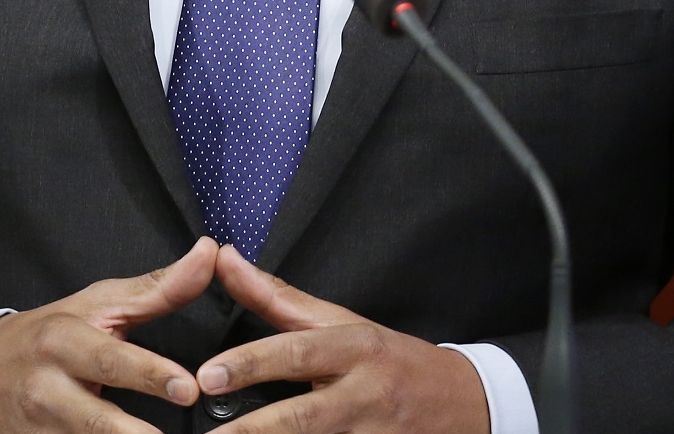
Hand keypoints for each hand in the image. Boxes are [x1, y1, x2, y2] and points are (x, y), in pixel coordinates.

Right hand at [0, 238, 214, 433]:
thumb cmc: (51, 334)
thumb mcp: (97, 304)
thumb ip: (157, 289)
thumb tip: (209, 253)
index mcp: (64, 341)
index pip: (110, 359)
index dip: (149, 374)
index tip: (187, 388)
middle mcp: (49, 388)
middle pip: (96, 419)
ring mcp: (42, 427)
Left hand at [198, 244, 489, 433]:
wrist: (465, 403)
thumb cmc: (392, 360)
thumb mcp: (342, 323)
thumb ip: (278, 297)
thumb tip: (224, 258)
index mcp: (355, 348)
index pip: (297, 352)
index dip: (252, 363)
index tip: (208, 375)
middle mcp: (365, 394)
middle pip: (303, 416)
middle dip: (254, 430)